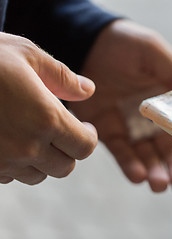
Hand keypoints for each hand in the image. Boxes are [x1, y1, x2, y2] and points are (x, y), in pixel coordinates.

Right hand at [0, 32, 97, 184]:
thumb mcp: (26, 55)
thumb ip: (63, 77)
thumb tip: (88, 90)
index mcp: (46, 119)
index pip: (85, 146)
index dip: (89, 137)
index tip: (86, 128)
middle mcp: (26, 146)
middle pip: (65, 167)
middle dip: (68, 150)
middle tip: (62, 131)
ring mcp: (1, 161)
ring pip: (37, 175)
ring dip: (42, 159)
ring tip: (33, 135)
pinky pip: (8, 177)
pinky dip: (15, 164)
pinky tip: (8, 141)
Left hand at [68, 19, 171, 192]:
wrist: (90, 44)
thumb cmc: (129, 44)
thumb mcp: (158, 55)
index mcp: (171, 104)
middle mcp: (155, 120)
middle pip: (169, 150)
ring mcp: (132, 128)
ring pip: (147, 157)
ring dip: (154, 173)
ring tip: (158, 185)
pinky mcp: (109, 132)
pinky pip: (122, 152)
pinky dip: (131, 166)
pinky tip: (139, 176)